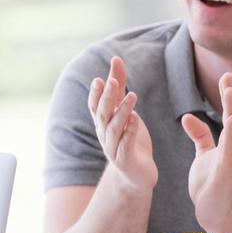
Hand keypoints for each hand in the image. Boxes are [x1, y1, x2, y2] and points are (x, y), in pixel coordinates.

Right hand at [88, 56, 156, 191]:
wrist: (136, 173)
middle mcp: (104, 133)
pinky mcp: (125, 159)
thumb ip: (119, 85)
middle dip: (107, 97)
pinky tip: (135, 119)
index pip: (95, 105)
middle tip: (111, 81)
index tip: (99, 79)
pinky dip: (130, 131)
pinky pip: (126, 143)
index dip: (96, 94)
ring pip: (114, 128)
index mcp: (102, 122)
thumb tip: (115, 59)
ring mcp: (113, 147)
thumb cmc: (128, 137)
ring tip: (132, 96)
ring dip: (122, 111)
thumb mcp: (124, 109)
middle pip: (103, 114)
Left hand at [182, 72, 231, 232]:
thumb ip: (200, 135)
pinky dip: (231, 136)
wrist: (216, 212)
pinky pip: (230, 151)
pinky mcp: (227, 172)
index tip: (226, 76)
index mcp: (229, 143)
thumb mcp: (204, 155)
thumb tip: (187, 117)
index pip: (230, 114)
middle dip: (231, 97)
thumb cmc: (211, 183)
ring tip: (230, 93)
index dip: (228, 96)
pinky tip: (231, 122)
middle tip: (229, 77)